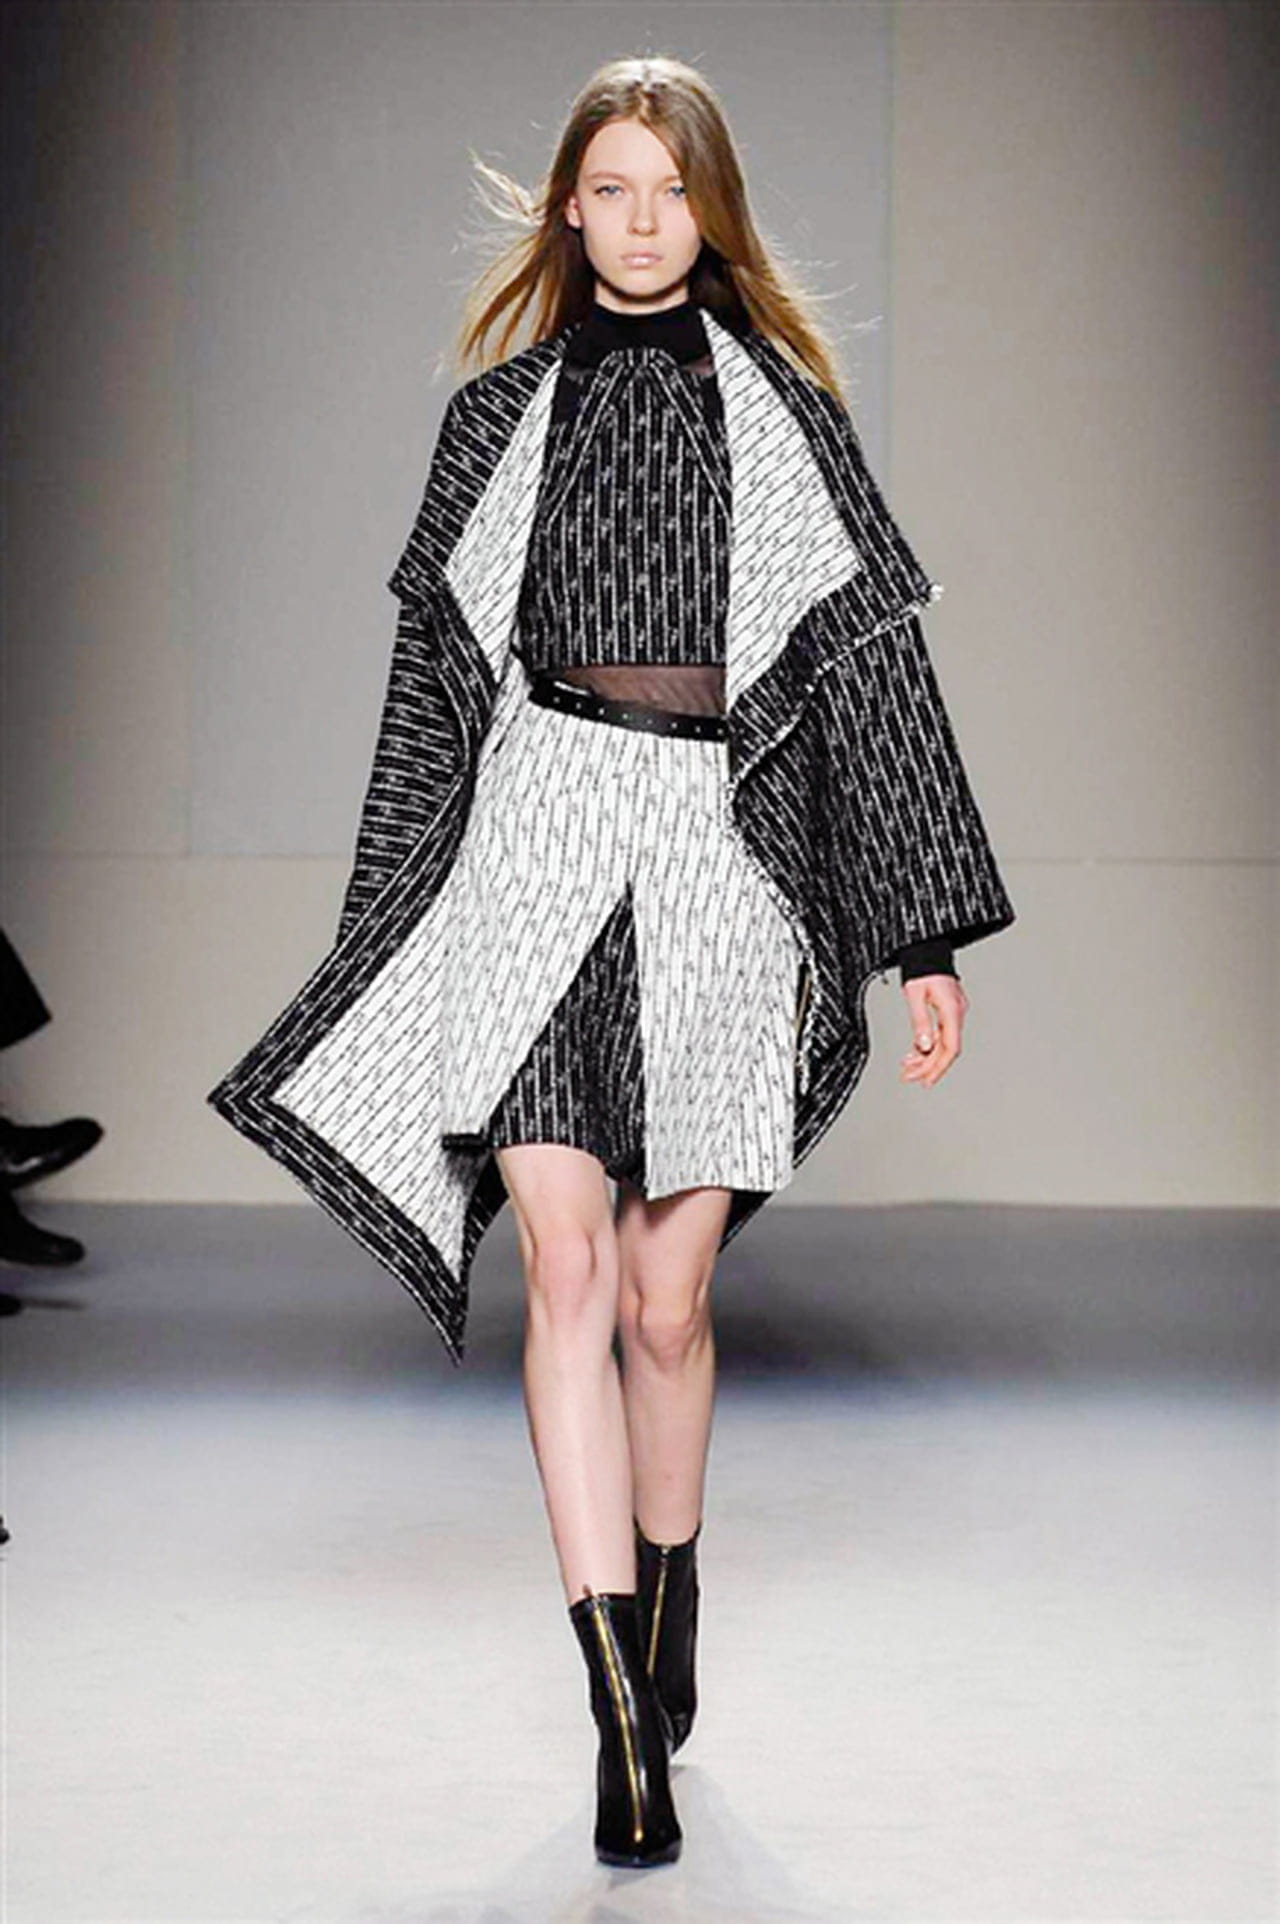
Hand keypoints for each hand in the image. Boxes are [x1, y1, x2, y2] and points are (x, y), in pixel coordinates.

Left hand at [898, 972, 967, 1087]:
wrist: (927, 950)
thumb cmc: (921, 968)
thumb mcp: (914, 994)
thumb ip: (920, 1021)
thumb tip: (924, 1047)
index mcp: (952, 1010)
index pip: (950, 1048)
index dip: (937, 1067)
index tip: (924, 1081)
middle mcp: (957, 1014)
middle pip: (946, 1050)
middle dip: (927, 1066)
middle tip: (909, 1077)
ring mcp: (954, 1013)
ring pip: (942, 1044)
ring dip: (925, 1058)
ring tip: (907, 1067)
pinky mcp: (948, 1011)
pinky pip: (940, 1034)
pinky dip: (927, 1045)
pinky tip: (914, 1053)